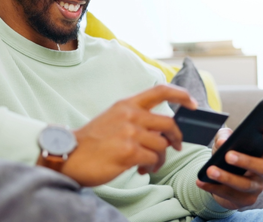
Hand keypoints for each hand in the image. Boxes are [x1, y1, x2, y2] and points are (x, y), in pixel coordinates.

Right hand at [56, 85, 197, 186]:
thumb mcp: (113, 118)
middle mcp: (130, 115)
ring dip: (160, 158)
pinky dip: (151, 167)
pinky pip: (153, 160)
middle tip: (176, 146)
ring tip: (150, 165)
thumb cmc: (92, 141)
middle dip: (177, 137)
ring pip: (163, 145)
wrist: (70, 155)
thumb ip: (135, 118)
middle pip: (169, 123)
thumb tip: (161, 131)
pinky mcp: (129, 152)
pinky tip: (141, 170)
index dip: (181, 95)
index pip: (160, 91)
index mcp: (126, 104)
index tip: (193, 103)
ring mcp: (130, 133)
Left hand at [195, 128, 262, 209]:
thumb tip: (223, 142)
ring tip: (210, 170)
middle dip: (246, 161)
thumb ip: (224, 136)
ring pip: (244, 184)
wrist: (221, 181)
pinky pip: (229, 195)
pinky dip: (213, 187)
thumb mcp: (225, 142)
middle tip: (228, 155)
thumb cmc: (227, 156)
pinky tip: (201, 181)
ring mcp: (256, 187)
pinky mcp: (244, 200)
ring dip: (226, 177)